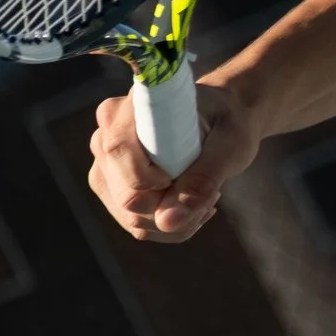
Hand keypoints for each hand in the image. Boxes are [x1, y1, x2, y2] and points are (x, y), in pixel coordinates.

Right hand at [86, 80, 259, 242]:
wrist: (222, 121)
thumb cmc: (227, 122)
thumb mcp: (230, 145)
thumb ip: (203, 179)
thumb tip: (167, 222)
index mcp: (128, 109)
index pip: (118, 150)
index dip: (152, 176)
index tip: (191, 172)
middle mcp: (105, 139)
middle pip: (127, 196)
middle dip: (176, 204)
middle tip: (212, 189)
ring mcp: (106, 169)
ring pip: (133, 218)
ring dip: (179, 218)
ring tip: (207, 194)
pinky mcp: (114, 192)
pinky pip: (138, 226)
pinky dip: (173, 225)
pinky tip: (194, 203)